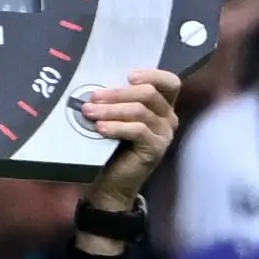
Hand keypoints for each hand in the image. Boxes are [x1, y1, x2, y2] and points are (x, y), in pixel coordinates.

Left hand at [78, 69, 181, 210]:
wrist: (113, 183)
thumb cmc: (113, 146)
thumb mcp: (117, 118)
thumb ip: (119, 101)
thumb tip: (99, 85)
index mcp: (162, 106)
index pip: (170, 83)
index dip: (152, 75)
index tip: (128, 76)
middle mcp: (168, 118)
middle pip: (149, 94)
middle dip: (118, 94)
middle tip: (93, 98)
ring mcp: (164, 134)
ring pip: (140, 111)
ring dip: (111, 110)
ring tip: (89, 113)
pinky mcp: (156, 148)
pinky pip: (138, 130)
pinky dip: (116, 127)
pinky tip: (100, 128)